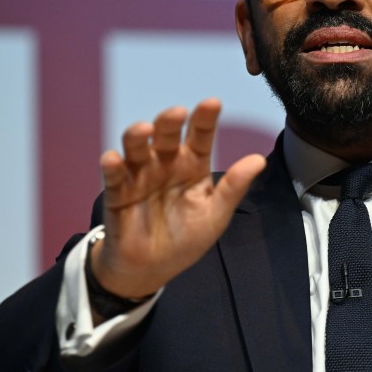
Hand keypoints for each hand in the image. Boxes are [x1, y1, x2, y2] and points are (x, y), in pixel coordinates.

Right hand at [91, 99, 266, 300]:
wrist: (152, 269)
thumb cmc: (186, 238)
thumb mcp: (215, 215)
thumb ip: (233, 188)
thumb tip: (259, 160)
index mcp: (193, 165)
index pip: (200, 136)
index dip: (205, 119)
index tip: (212, 103)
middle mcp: (166, 163)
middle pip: (166, 135)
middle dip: (169, 121)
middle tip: (177, 113)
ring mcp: (140, 175)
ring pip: (137, 147)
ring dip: (138, 136)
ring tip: (145, 130)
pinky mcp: (118, 192)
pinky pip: (114, 175)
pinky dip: (112, 165)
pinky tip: (113, 159)